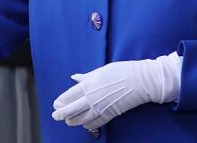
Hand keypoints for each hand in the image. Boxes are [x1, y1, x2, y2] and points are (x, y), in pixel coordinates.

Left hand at [52, 53, 180, 130]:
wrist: (141, 81)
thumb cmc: (122, 71)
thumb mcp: (101, 70)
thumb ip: (86, 76)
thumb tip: (74, 77)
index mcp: (89, 84)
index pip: (70, 95)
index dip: (61, 101)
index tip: (56, 104)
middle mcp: (92, 98)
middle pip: (73, 109)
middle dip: (62, 113)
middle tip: (55, 116)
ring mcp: (101, 107)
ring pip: (83, 118)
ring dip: (74, 120)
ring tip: (67, 121)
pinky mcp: (111, 114)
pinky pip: (97, 122)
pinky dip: (89, 124)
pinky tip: (85, 125)